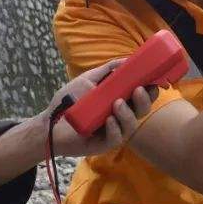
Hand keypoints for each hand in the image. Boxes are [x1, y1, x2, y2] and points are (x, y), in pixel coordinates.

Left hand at [40, 61, 155, 156]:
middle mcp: (120, 116)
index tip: (153, 81)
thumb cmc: (69, 100)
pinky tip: (108, 120)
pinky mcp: (104, 144)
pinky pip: (116, 138)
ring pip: (131, 125)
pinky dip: (115, 128)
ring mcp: (113, 131)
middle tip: (137, 90)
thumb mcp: (88, 80)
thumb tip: (127, 59)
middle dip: (144, 100)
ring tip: (116, 104)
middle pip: (142, 111)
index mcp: (119, 100)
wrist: (49, 121)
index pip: (141, 96)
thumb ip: (108, 70)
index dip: (150, 90)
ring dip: (128, 113)